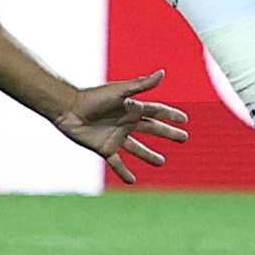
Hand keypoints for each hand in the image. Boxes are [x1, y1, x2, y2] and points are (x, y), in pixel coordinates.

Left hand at [53, 69, 191, 181]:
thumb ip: (141, 85)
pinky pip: (117, 163)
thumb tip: (163, 73)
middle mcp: (126, 122)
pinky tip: (132, 181)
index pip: (157, 111)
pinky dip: (124, 172)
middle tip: (184, 138)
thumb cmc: (94, 97)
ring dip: (149, 155)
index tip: (185, 119)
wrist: (69, 110)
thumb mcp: (120, 91)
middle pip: (152, 129)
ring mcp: (116, 137)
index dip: (171, 115)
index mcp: (132, 108)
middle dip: (168, 134)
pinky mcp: (105, 148)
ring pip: (137, 148)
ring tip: (161, 162)